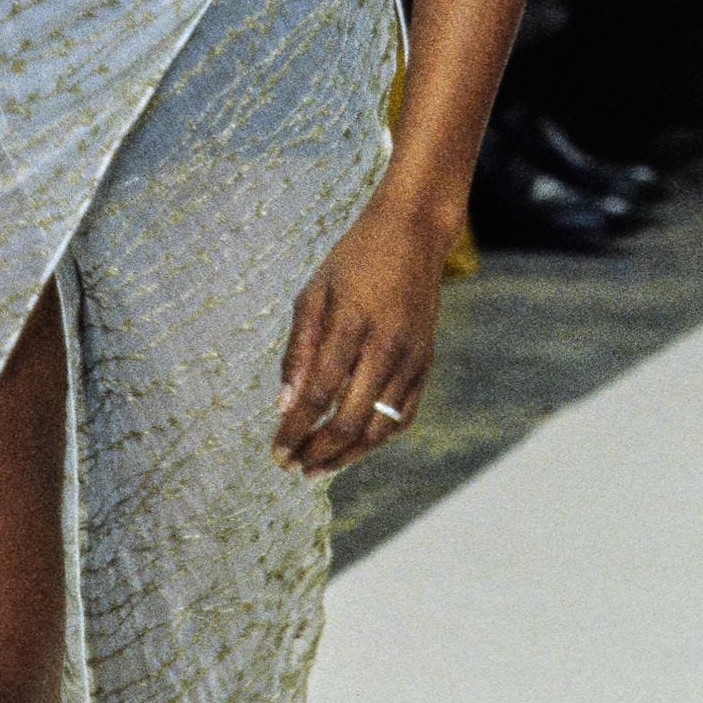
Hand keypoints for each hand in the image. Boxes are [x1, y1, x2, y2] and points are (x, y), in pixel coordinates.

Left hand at [272, 195, 444, 476]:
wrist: (413, 234)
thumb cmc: (354, 260)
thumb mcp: (313, 293)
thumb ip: (298, 350)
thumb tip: (283, 405)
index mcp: (351, 326)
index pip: (317, 396)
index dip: (294, 430)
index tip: (276, 452)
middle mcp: (386, 348)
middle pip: (349, 421)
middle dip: (317, 452)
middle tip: (293, 467)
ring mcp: (411, 359)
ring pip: (380, 428)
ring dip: (347, 456)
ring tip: (318, 468)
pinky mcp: (426, 364)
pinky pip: (403, 416)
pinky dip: (378, 439)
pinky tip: (354, 448)